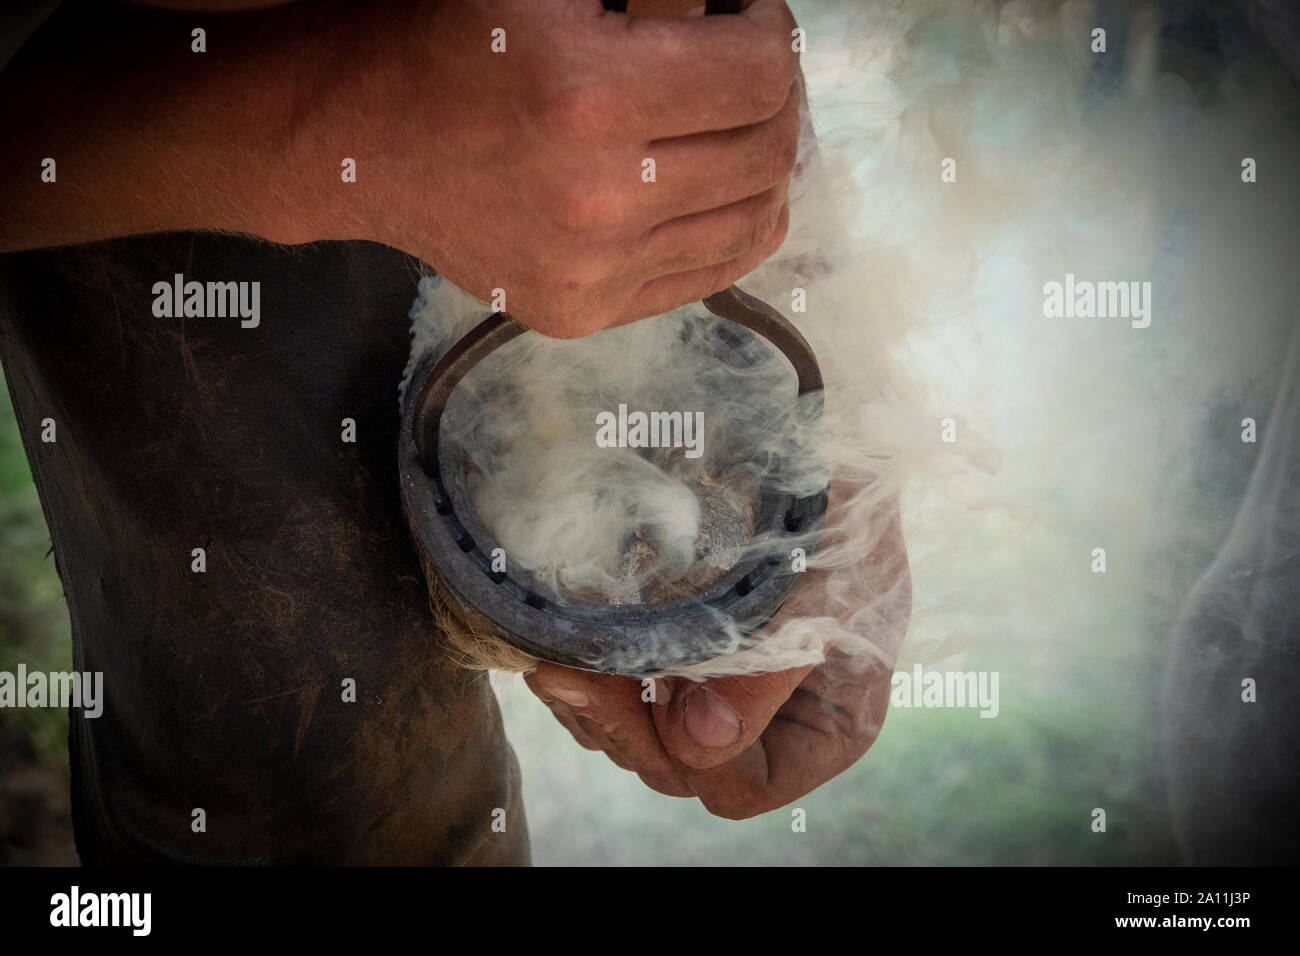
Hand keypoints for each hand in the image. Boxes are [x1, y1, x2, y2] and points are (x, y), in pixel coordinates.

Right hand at [315, 0, 801, 336]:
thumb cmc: (449, 42)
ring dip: (764, 164)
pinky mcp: (583, 313)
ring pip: (754, 219)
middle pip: (766, 149)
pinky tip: (715, 188)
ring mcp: (593, 271)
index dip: (769, 31)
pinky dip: (734, 224)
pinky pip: (711, 272)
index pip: (758, 73)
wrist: (362, 143)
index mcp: (589, 96)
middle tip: (742, 74)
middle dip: (775, 98)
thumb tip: (740, 11)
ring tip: (734, 130)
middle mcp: (599, 199)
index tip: (745, 19)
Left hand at [524, 485, 910, 818]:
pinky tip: (564, 646)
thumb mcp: (822, 580)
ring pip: (643, 737)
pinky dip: (591, 678)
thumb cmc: (838, 503)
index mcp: (829, 721)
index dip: (691, 756)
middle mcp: (774, 719)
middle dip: (623, 725)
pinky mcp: (681, 655)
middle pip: (683, 768)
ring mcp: (723, 688)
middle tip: (566, 673)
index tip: (649, 693)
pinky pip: (625, 696)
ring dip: (594, 707)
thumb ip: (767, 667)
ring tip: (554, 661)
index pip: (748, 783)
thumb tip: (700, 743)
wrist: (814, 434)